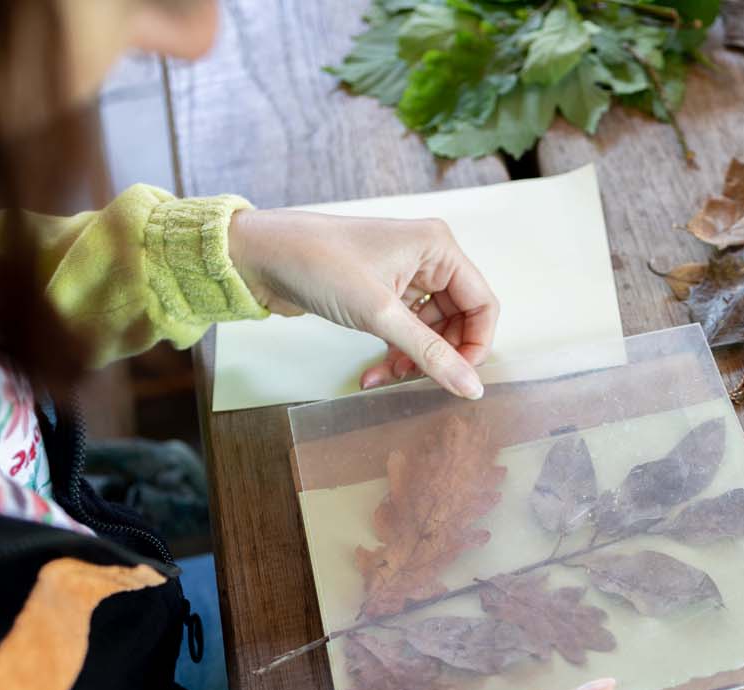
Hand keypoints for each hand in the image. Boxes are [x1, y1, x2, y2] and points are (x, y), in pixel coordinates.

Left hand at [227, 209, 499, 398]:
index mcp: (438, 247)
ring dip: (412, 360)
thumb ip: (430, 354)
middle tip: (415, 381)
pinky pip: (404, 331)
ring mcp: (404, 276)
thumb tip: (471, 387)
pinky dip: (393, 354)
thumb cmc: (318, 264)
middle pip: (458, 321)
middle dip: (438, 356)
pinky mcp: (381, 292)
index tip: (459, 379)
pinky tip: (371, 374)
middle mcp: (427, 258)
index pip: (483, 304)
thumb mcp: (380, 314)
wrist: (261, 256)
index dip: (476, 346)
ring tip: (385, 377)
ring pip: (429, 331)